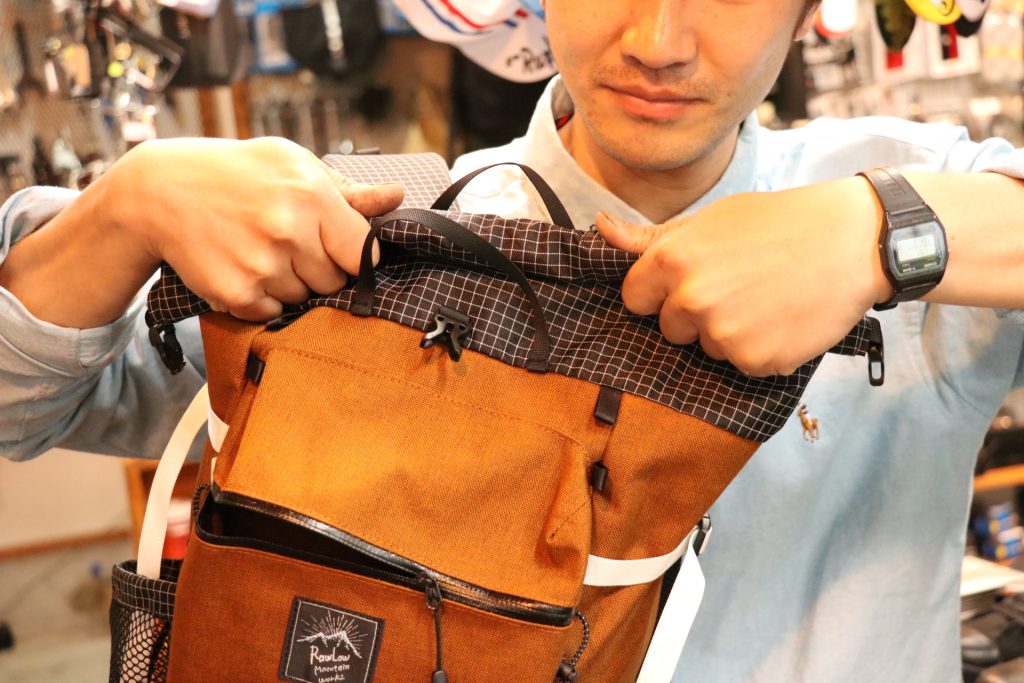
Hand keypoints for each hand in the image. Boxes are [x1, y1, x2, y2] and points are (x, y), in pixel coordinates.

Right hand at [115, 137, 403, 321]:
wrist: (160, 191)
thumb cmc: (236, 173)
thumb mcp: (291, 164)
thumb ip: (348, 190)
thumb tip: (396, 196)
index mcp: (312, 195)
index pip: (366, 253)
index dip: (355, 255)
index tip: (337, 247)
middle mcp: (289, 231)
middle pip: (336, 281)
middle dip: (320, 268)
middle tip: (287, 242)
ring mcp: (262, 265)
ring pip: (305, 299)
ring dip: (290, 283)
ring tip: (260, 250)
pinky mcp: (236, 293)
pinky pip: (272, 312)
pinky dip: (262, 298)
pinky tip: (242, 266)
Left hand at [596, 178, 890, 375]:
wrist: (852, 242)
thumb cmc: (777, 223)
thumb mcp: (710, 219)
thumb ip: (650, 238)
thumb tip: (599, 228)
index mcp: (671, 261)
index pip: (635, 299)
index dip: (658, 293)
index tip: (687, 282)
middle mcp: (691, 300)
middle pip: (669, 329)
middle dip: (693, 315)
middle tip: (737, 286)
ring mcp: (724, 335)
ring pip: (707, 348)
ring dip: (729, 332)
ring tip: (765, 298)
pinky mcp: (756, 362)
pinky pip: (742, 364)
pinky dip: (760, 349)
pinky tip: (783, 319)